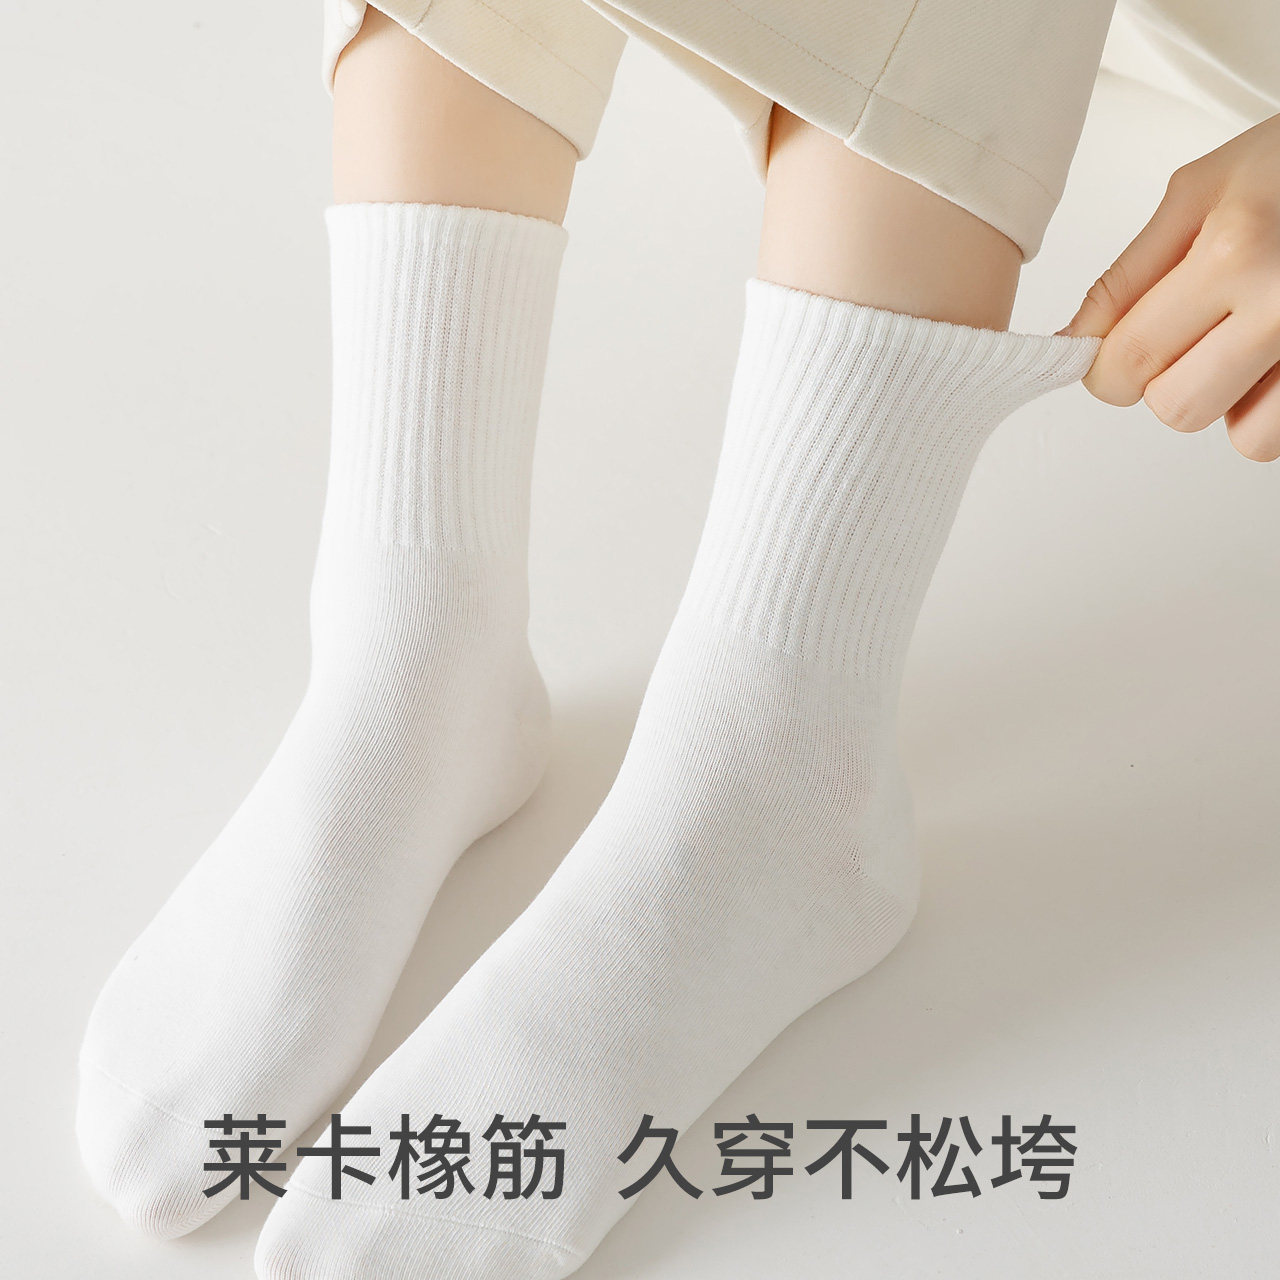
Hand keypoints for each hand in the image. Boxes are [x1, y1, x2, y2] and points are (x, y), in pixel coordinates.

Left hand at [1063, 113, 1279, 461]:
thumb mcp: (1200, 191)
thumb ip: (1127, 276)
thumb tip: (1076, 343)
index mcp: (1235, 253)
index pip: (1128, 362)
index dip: (1105, 371)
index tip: (1110, 358)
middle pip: (1177, 408)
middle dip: (1167, 381)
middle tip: (1192, 333)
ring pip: (1242, 436)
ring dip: (1229, 398)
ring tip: (1246, 336)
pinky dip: (1273, 405)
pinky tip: (1276, 353)